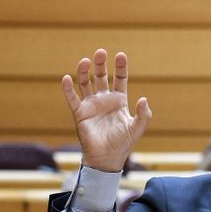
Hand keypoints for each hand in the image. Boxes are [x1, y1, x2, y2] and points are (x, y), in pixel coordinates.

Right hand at [61, 49, 150, 171]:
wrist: (107, 158)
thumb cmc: (123, 143)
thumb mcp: (137, 128)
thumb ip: (144, 114)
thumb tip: (144, 98)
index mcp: (119, 100)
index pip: (120, 79)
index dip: (120, 67)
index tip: (120, 55)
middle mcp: (104, 99)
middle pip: (101, 76)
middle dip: (101, 64)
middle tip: (100, 52)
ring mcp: (91, 105)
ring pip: (85, 83)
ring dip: (84, 71)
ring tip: (85, 61)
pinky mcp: (80, 113)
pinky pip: (72, 98)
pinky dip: (68, 89)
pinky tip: (67, 78)